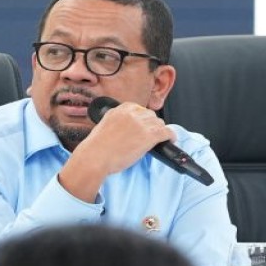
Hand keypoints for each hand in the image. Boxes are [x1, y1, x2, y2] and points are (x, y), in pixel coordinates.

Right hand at [58, 101, 174, 202]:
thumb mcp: (105, 125)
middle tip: (149, 135)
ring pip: (159, 123)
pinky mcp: (149, 136)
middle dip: (151, 125)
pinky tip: (170, 140)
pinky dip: (170, 136)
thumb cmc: (96, 147)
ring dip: (160, 131)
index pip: (139, 109)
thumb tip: (128, 127)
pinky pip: (166, 132)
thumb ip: (118, 121)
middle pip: (150, 115)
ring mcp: (141, 124)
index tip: (144, 125)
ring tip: (160, 139)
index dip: (143, 119)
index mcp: (120, 109)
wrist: (95, 157)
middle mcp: (132, 113)